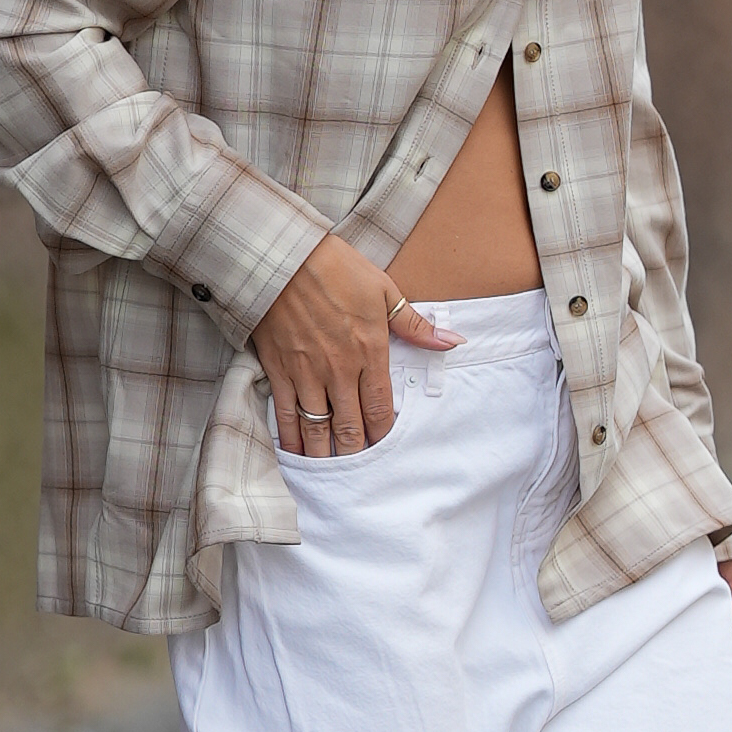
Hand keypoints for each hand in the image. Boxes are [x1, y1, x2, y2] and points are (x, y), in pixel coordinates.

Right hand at [254, 233, 458, 454]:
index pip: (381, 408)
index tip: (386, 451)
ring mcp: (307, 373)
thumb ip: (415, 325)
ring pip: (318, 427)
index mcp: (370, 351)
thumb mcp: (383, 289)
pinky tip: (294, 453)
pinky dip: (290, 437)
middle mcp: (339, 369)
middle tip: (360, 474)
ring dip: (324, 455)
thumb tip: (452, 341)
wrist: (283, 257)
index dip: (383, 435)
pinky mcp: (279, 370)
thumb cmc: (335, 268)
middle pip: (350, 426)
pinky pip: (286, 413)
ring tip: (330, 473)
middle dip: (356, 453)